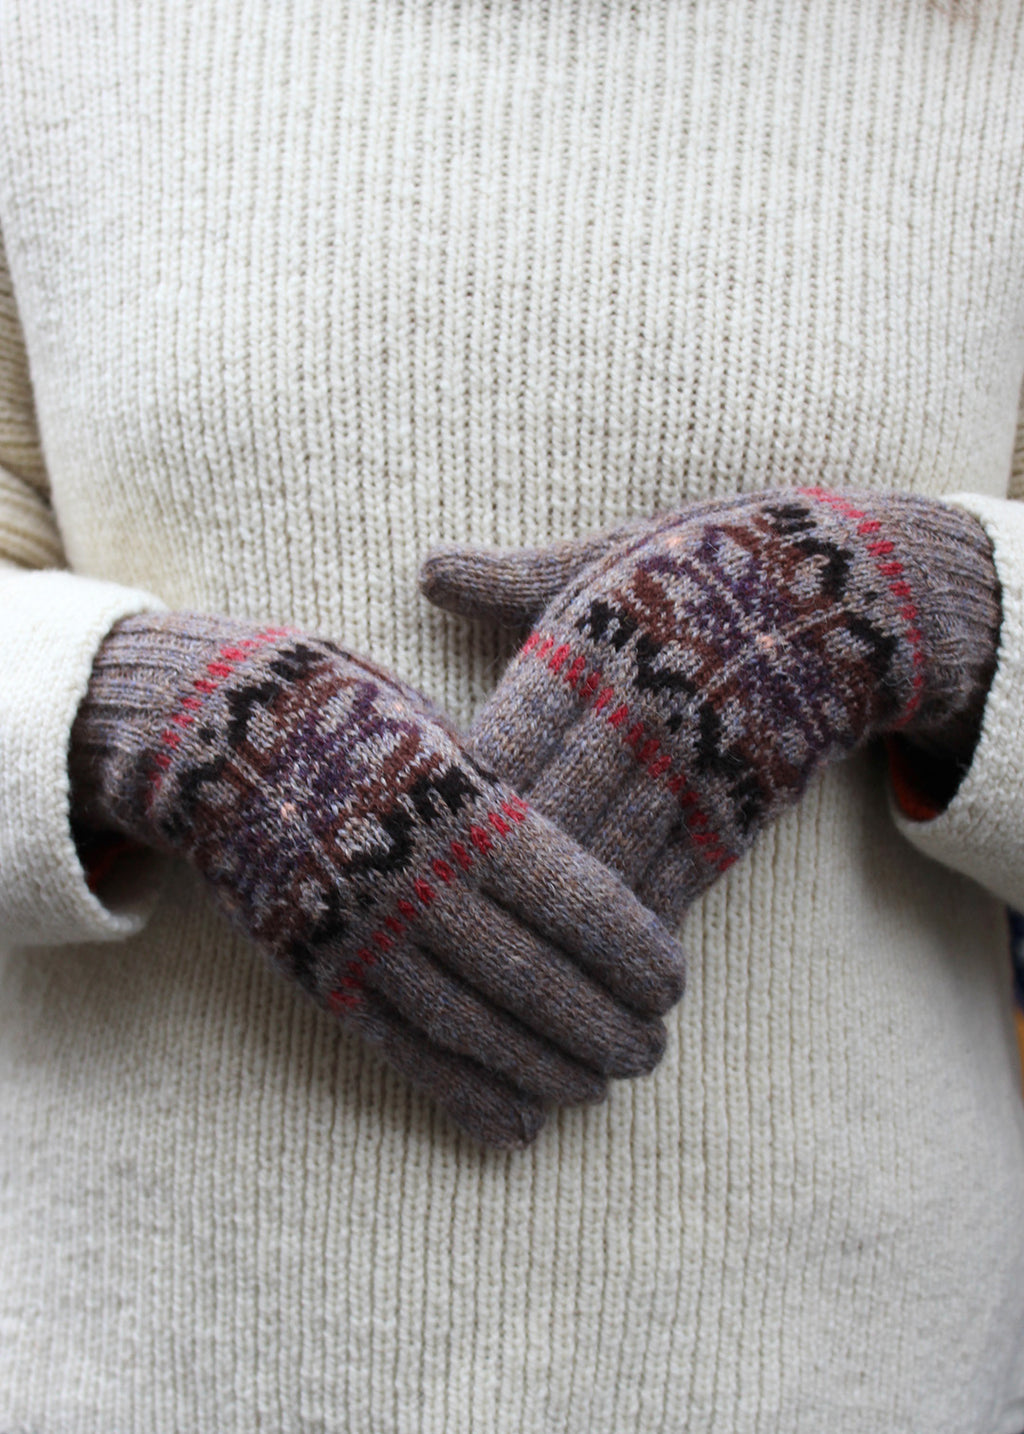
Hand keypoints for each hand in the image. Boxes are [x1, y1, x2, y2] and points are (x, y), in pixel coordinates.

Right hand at [69, 613, 684, 1147]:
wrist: (212, 736)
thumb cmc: (349, 716)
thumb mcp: (442, 733)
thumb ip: (503, 804)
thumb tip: (577, 861)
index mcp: (464, 808)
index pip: (575, 898)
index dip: (631, 951)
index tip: (672, 984)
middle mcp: (420, 880)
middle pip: (535, 977)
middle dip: (603, 1025)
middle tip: (651, 1052)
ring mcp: (362, 934)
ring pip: (472, 1026)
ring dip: (543, 1070)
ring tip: (594, 1091)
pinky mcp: (317, 972)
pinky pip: (399, 1048)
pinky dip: (459, 1094)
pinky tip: (513, 1128)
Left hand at [420, 488, 999, 924]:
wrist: (850, 590)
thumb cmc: (707, 567)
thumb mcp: (611, 556)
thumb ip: (514, 579)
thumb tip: (426, 568)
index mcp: (587, 644)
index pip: (500, 741)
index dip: (445, 799)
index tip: (389, 837)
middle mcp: (634, 712)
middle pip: (539, 815)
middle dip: (477, 873)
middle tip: (416, 918)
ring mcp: (691, 768)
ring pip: (599, 863)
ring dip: (542, 920)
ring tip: (480, 965)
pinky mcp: (738, 810)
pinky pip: (670, 883)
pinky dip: (621, 928)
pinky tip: (577, 966)